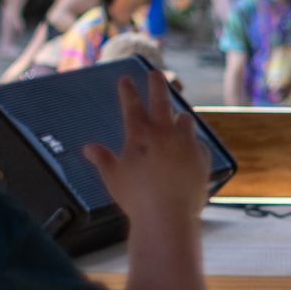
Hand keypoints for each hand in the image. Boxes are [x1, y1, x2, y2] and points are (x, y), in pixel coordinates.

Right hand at [84, 76, 210, 224]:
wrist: (168, 216)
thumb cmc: (136, 198)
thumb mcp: (113, 177)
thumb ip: (102, 159)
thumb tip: (88, 148)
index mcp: (140, 135)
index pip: (132, 105)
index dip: (128, 90)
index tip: (126, 78)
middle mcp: (165, 134)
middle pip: (162, 100)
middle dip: (157, 84)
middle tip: (156, 73)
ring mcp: (186, 144)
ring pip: (186, 120)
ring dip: (180, 117)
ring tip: (178, 116)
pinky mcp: (202, 158)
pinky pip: (199, 145)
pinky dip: (193, 144)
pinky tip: (192, 147)